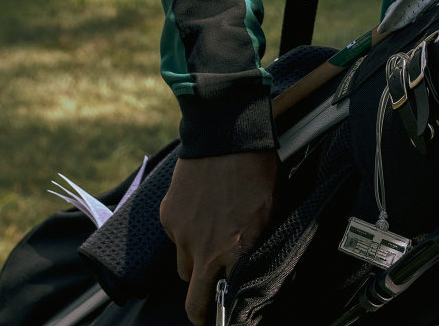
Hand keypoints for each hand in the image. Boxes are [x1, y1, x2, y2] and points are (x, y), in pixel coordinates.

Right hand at [160, 150, 278, 324]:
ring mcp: (182, 234)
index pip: (226, 302)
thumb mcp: (270, 208)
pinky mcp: (168, 216)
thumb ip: (257, 241)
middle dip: (201, 309)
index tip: (230, 313)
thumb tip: (252, 261)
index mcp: (236, 251)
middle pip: (194, 301)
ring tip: (208, 240)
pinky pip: (175, 237)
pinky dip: (185, 232)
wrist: (225, 131)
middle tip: (207, 306)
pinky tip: (199, 210)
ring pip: (183, 266)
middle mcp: (205, 250)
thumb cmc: (256, 167)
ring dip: (194, 263)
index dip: (228, 310)